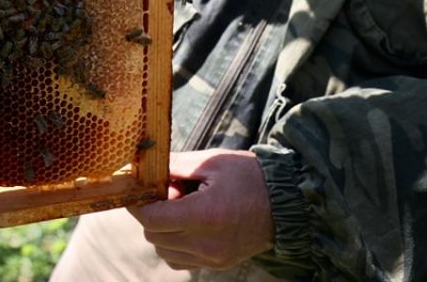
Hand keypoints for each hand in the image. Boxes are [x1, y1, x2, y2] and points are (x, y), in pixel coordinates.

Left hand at [127, 149, 274, 269]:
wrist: (288, 202)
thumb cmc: (250, 176)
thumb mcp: (212, 162)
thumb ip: (176, 166)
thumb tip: (145, 167)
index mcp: (205, 214)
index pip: (151, 219)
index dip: (138, 204)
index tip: (138, 191)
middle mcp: (207, 243)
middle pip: (154, 236)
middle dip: (151, 214)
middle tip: (166, 194)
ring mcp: (213, 257)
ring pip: (164, 251)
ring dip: (162, 231)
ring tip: (181, 210)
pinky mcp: (218, 264)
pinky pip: (180, 261)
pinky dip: (174, 245)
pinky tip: (188, 225)